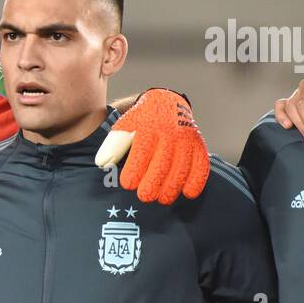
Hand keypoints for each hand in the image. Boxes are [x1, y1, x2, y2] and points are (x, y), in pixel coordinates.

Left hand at [94, 88, 209, 204]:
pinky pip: (201, 165)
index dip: (135, 170)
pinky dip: (196, 181)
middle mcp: (170, 132)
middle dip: (153, 183)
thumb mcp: (124, 126)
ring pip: (182, 167)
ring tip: (162, 199)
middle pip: (163, 163)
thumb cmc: (141, 122)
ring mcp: (187, 139)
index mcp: (149, 127)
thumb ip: (114, 145)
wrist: (167, 103)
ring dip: (173, 187)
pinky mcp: (199, 146)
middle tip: (144, 197)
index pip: (141, 152)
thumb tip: (102, 163)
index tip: (127, 184)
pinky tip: (187, 193)